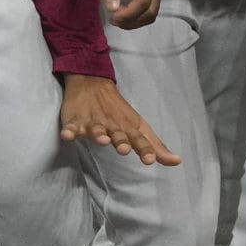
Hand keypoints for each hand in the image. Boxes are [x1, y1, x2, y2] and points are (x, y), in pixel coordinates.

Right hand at [59, 73, 181, 165]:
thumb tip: (177, 162)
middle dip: (122, 142)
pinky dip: (69, 131)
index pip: (140, 140)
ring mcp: (94, 122)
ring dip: (99, 135)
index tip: (150, 160)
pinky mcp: (76, 121)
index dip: (145, 149)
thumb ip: (156, 146)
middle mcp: (113, 125)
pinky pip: (71, 127)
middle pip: (118, 135)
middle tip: (124, 149)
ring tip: (102, 141)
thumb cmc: (120, 112)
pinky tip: (68, 135)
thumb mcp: (140, 127)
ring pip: (97, 130)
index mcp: (129, 128)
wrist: (94, 84)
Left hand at [85, 0, 160, 28]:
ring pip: (150, 12)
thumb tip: (112, 9)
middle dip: (133, 21)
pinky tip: (121, 15)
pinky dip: (135, 16)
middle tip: (113, 20)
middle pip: (151, 11)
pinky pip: (145, 8)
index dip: (129, 14)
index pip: (144, 1)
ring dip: (135, 21)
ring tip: (116, 19)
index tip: (112, 17)